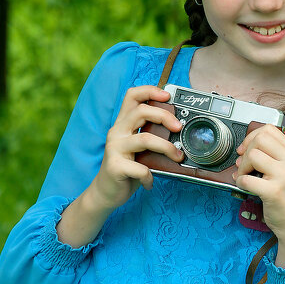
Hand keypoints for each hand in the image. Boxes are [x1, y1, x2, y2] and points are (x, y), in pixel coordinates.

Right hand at [89, 85, 182, 209]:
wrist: (105, 193)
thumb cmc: (127, 169)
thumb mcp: (138, 149)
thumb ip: (150, 136)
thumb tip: (178, 130)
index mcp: (122, 124)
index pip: (132, 96)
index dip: (149, 91)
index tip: (168, 95)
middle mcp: (117, 132)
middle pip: (141, 112)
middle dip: (164, 116)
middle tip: (179, 127)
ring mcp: (115, 149)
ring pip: (144, 139)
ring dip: (166, 148)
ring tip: (177, 157)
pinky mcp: (115, 167)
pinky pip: (141, 168)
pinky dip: (150, 176)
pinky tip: (150, 182)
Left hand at [233, 124, 284, 265]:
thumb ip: (271, 157)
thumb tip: (243, 149)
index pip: (269, 130)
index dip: (252, 136)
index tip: (246, 149)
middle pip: (260, 139)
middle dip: (245, 151)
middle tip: (244, 165)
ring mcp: (284, 176)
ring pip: (252, 156)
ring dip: (241, 167)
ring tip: (244, 177)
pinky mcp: (274, 191)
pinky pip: (246, 179)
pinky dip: (240, 182)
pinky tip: (245, 187)